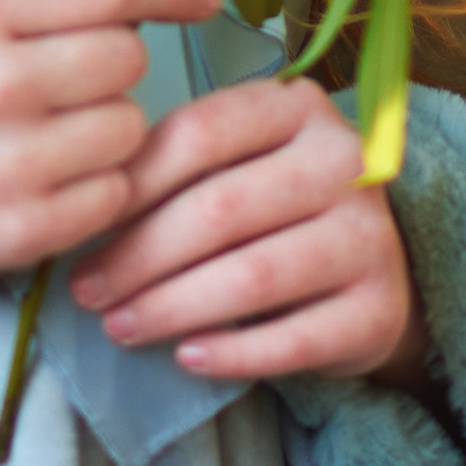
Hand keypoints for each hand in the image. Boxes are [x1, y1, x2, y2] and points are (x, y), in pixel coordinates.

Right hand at [0, 0, 219, 303]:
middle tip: (66, 81)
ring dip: (110, 128)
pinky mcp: (23, 232)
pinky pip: (115, 193)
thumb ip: (52, 1)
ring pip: (131, 127)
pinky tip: (50, 178)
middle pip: (129, 57)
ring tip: (52, 133)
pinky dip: (98, 185)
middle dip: (114, 66)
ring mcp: (10, 163)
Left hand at [64, 75, 429, 390]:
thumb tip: (85, 211)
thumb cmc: (276, 208)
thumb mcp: (235, 164)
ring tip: (121, 326)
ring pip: (253, 276)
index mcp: (296, 107)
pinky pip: (294, 339)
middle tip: (87, 291)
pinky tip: (187, 357)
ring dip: (172, 307)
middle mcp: (344, 162)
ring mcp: (370, 235)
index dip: (133, 183)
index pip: (200, 134)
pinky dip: (233, 353)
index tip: (84, 224)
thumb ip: (177, 169)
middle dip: (139, 256)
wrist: (371, 269)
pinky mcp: (382, 307)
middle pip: (220, 209)